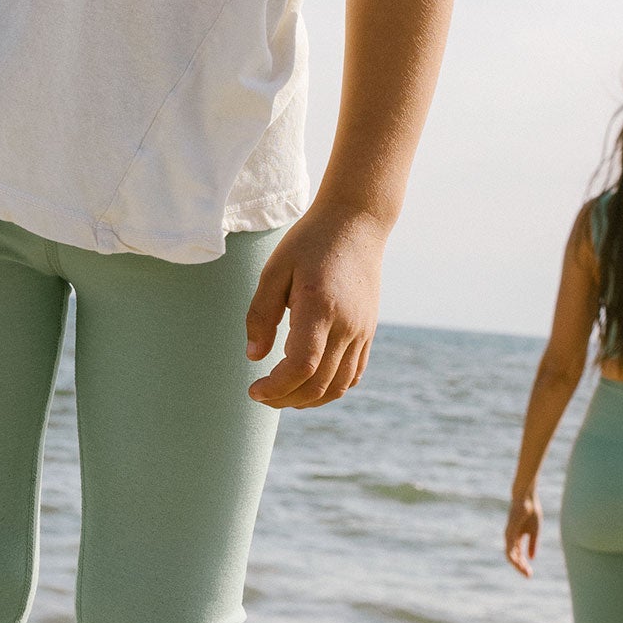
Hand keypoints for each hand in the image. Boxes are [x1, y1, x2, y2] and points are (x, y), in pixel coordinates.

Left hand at [244, 208, 384, 409]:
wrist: (356, 224)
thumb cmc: (310, 242)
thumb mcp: (275, 270)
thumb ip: (261, 314)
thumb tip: (253, 356)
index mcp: (320, 308)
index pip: (301, 366)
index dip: (276, 387)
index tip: (254, 390)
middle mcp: (347, 325)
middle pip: (318, 383)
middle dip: (285, 398)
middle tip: (261, 395)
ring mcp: (362, 331)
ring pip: (339, 386)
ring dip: (308, 399)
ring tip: (282, 395)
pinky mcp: (368, 331)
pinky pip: (354, 374)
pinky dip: (331, 389)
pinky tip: (310, 386)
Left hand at [504, 490, 539, 576]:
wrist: (527, 498)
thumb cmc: (531, 512)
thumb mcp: (534, 532)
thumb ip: (532, 544)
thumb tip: (531, 558)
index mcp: (517, 538)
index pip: (518, 555)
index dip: (524, 564)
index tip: (530, 574)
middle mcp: (511, 538)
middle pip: (514, 557)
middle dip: (521, 567)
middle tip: (528, 575)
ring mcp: (509, 535)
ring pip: (510, 555)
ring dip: (517, 565)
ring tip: (525, 572)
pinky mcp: (509, 532)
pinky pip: (509, 547)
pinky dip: (513, 556)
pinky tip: (519, 563)